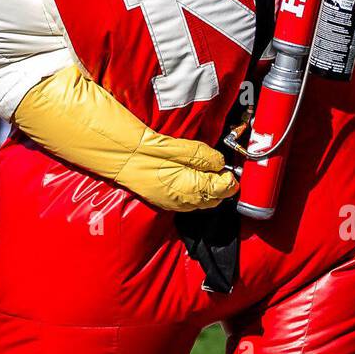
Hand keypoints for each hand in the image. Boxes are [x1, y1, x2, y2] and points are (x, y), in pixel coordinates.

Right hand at [117, 132, 238, 212]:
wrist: (123, 158)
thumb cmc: (150, 152)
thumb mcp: (184, 149)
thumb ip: (207, 157)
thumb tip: (220, 163)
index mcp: (194, 188)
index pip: (225, 189)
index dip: (230, 178)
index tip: (228, 168)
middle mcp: (187, 202)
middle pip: (216, 198)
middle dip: (221, 185)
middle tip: (218, 169)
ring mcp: (176, 204)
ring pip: (203, 202)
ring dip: (208, 189)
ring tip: (203, 171)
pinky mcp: (167, 202)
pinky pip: (189, 201)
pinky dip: (195, 192)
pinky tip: (189, 178)